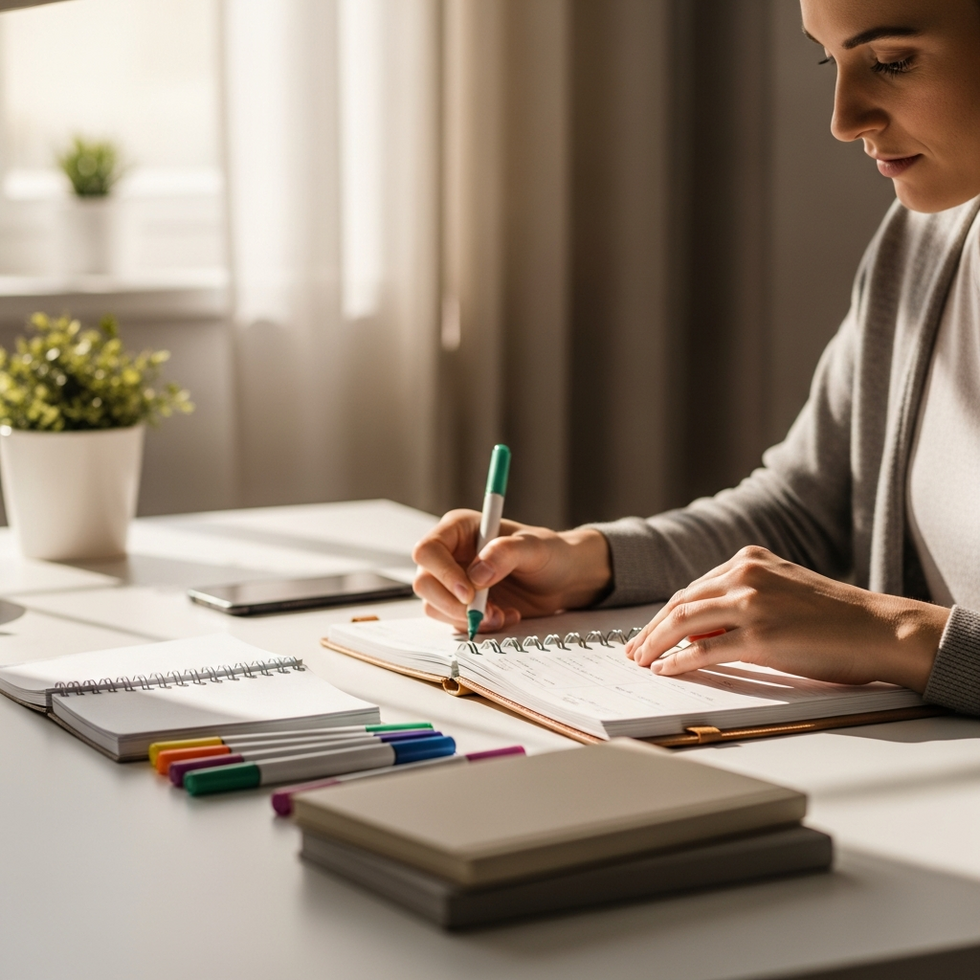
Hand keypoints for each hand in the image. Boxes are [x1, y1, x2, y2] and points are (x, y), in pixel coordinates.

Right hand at [412, 509, 610, 632]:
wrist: (563, 579)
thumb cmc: (550, 553)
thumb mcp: (534, 547)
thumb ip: (505, 553)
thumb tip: (476, 575)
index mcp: (459, 529)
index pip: (428, 550)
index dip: (442, 573)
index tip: (470, 593)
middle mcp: (450, 554)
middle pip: (424, 583)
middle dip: (453, 604)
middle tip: (488, 612)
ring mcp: (453, 581)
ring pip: (434, 606)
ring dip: (467, 618)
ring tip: (502, 614)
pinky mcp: (462, 604)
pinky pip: (453, 621)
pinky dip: (478, 626)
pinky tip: (505, 616)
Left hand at [624, 546, 948, 692]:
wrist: (878, 628)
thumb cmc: (835, 617)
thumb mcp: (782, 592)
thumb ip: (742, 600)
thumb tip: (700, 630)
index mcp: (749, 559)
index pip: (693, 588)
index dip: (666, 613)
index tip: (649, 631)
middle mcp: (745, 574)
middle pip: (681, 603)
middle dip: (651, 628)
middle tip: (633, 650)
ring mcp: (751, 603)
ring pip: (684, 622)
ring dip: (656, 643)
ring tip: (641, 661)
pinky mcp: (759, 636)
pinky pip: (704, 649)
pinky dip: (678, 661)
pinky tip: (665, 669)